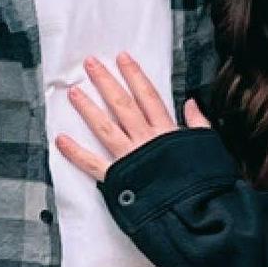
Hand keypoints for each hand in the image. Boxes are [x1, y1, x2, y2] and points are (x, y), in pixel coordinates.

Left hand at [52, 54, 211, 181]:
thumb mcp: (207, 147)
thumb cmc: (203, 181)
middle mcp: (145, 140)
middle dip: (105, 82)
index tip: (122, 58)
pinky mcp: (118, 178)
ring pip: (105, 127)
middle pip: (122, 104)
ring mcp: (130, 157)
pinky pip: (92, 164)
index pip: (148, 96)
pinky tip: (60, 140)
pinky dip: (75, 153)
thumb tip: (192, 103)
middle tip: (90, 64)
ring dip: (88, 109)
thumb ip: (198, 123)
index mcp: (167, 131)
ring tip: (73, 92)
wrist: (194, 208)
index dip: (135, 75)